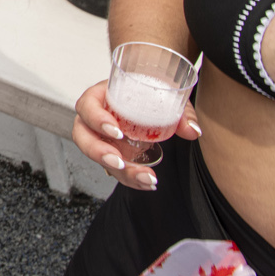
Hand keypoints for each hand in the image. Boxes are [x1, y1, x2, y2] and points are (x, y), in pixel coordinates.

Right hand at [71, 79, 201, 190]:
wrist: (151, 100)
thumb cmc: (150, 93)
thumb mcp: (166, 96)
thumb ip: (181, 112)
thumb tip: (192, 130)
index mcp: (101, 96)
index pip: (87, 106)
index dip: (96, 119)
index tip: (117, 131)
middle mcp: (95, 119)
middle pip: (82, 136)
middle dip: (98, 152)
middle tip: (119, 162)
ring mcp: (101, 138)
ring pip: (96, 157)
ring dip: (117, 170)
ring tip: (143, 178)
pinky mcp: (111, 153)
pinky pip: (113, 168)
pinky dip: (129, 178)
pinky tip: (147, 182)